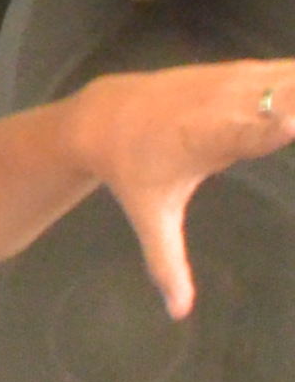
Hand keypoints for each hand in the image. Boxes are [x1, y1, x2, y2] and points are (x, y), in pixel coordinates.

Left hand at [70, 59, 294, 319]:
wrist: (105, 116)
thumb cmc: (132, 171)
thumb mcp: (151, 217)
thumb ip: (168, 263)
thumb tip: (178, 312)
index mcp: (208, 139)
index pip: (252, 131)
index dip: (277, 126)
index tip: (293, 124)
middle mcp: (227, 103)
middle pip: (287, 96)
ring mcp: (238, 80)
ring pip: (294, 76)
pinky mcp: (246, 69)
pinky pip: (290, 69)